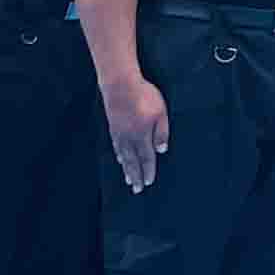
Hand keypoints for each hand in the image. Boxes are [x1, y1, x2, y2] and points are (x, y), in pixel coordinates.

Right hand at [101, 69, 169, 190]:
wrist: (120, 84)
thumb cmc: (144, 96)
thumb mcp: (160, 112)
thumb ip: (161, 132)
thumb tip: (161, 150)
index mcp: (142, 136)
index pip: (146, 158)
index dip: (148, 171)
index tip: (149, 182)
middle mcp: (129, 138)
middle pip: (133, 161)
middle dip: (136, 176)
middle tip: (137, 189)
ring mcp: (119, 133)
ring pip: (123, 156)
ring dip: (127, 169)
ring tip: (129, 180)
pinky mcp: (113, 126)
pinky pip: (116, 146)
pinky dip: (119, 156)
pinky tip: (120, 159)